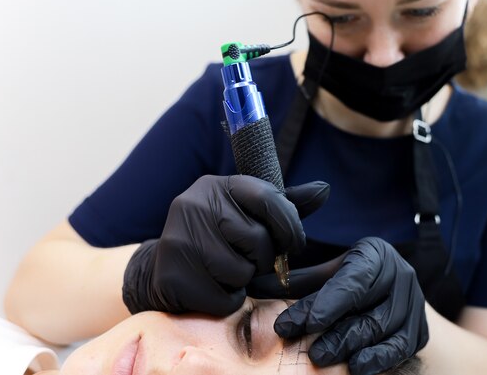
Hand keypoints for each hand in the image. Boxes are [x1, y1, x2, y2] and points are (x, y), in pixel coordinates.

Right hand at [122, 174, 329, 315]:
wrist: (163, 268)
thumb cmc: (218, 238)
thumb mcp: (247, 213)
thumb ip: (283, 205)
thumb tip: (324, 189)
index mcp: (218, 185)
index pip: (269, 198)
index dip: (289, 225)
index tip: (294, 243)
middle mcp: (195, 205)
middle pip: (258, 239)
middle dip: (263, 258)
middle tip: (249, 260)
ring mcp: (180, 240)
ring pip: (242, 271)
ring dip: (243, 281)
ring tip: (225, 272)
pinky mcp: (174, 275)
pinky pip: (225, 299)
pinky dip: (227, 300)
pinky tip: (212, 288)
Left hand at [273, 237, 428, 374]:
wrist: (392, 289)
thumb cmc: (348, 279)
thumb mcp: (324, 274)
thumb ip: (293, 282)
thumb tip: (250, 287)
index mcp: (375, 254)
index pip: (352, 280)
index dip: (327, 303)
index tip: (300, 324)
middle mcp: (401, 275)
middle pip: (368, 309)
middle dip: (336, 333)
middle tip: (310, 352)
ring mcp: (414, 304)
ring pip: (383, 331)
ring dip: (352, 349)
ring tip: (324, 360)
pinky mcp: (420, 330)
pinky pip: (400, 348)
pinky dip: (378, 360)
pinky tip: (356, 368)